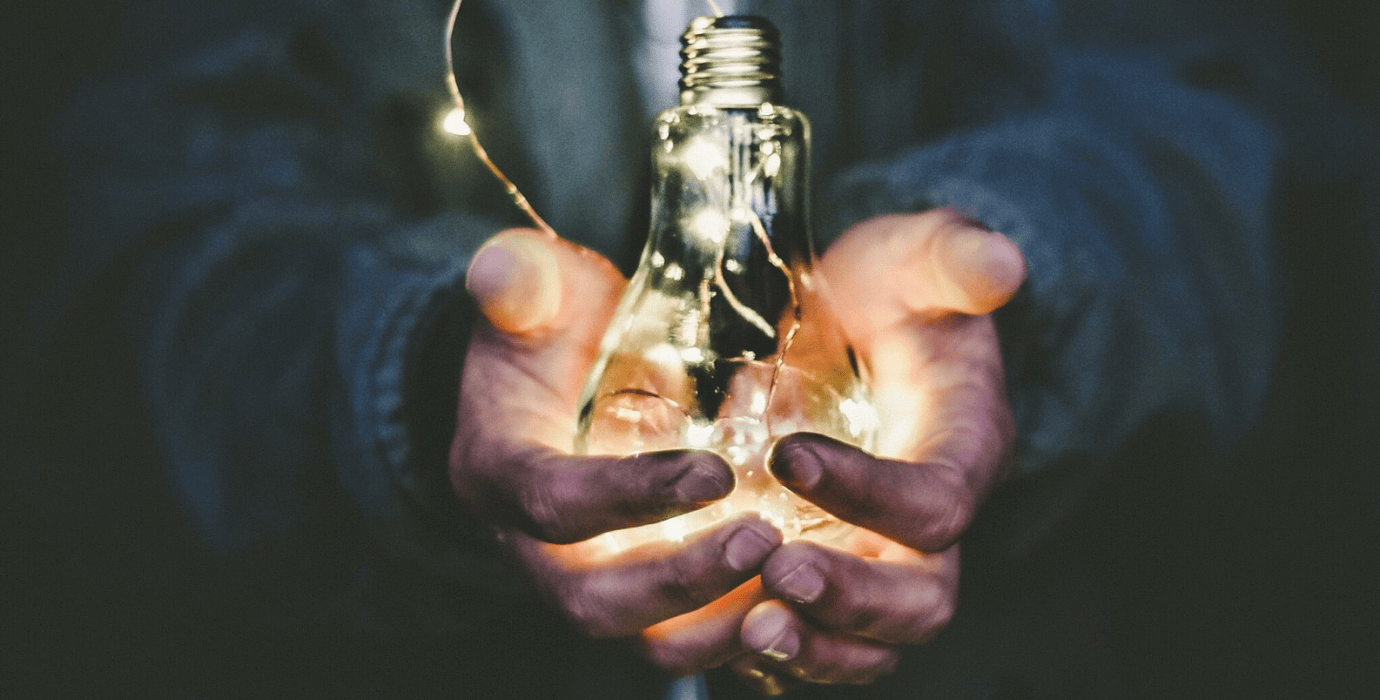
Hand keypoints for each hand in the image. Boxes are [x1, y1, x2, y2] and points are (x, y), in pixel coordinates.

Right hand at [450, 228, 782, 671]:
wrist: (551, 381)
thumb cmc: (549, 330)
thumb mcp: (534, 293)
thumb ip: (521, 280)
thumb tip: (502, 268)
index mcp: (499, 473)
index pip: (552, 503)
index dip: (629, 497)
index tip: (716, 472)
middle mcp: (534, 548)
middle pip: (594, 602)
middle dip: (681, 582)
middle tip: (765, 541)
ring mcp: (587, 581)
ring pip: (645, 641)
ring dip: (720, 624)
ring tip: (796, 581)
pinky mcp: (638, 598)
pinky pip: (684, 640)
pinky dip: (742, 634)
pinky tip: (804, 601)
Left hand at [731, 209, 1025, 692]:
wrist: (851, 321)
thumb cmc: (887, 289)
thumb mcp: (915, 256)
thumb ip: (953, 258)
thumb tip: (1002, 262)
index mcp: (963, 449)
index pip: (936, 501)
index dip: (871, 492)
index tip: (789, 455)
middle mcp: (930, 523)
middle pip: (921, 599)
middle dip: (853, 599)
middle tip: (777, 574)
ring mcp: (881, 556)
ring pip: (872, 642)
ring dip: (815, 647)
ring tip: (749, 629)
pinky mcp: (834, 571)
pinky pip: (819, 640)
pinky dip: (779, 650)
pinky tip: (719, 632)